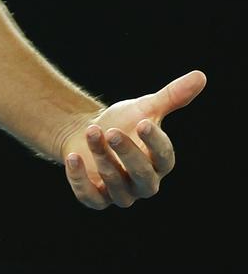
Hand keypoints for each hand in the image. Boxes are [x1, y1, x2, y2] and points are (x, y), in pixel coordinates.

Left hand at [61, 69, 205, 209]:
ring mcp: (120, 193)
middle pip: (143, 177)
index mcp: (159, 162)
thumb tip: (200, 76)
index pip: (164, 157)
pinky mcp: (96, 197)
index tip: (143, 122)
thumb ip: (172, 97)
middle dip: (128, 154)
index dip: (155, 141)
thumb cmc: (123, 122)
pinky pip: (91, 198)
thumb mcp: (146, 108)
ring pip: (117, 186)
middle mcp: (144, 183)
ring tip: (91, 131)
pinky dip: (81, 181)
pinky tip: (73, 158)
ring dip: (103, 159)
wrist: (88, 133)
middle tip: (112, 132)